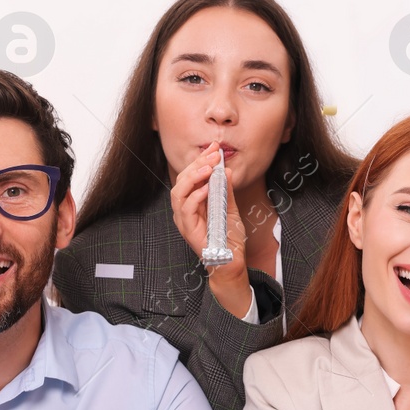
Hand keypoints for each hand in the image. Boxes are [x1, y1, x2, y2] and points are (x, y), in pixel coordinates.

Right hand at [170, 142, 250, 317]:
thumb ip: (227, 191)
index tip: (215, 147)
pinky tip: (206, 188)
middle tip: (214, 154)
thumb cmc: (228, 238)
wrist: (231, 262)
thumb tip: (226, 170)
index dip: (201, 159)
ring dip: (192, 177)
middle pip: (182, 180)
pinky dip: (195, 197)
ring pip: (178, 193)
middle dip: (197, 163)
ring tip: (208, 167)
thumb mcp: (230, 208)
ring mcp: (185, 221)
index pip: (191, 176)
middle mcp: (185, 210)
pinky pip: (186, 210)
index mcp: (192, 203)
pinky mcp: (189, 231)